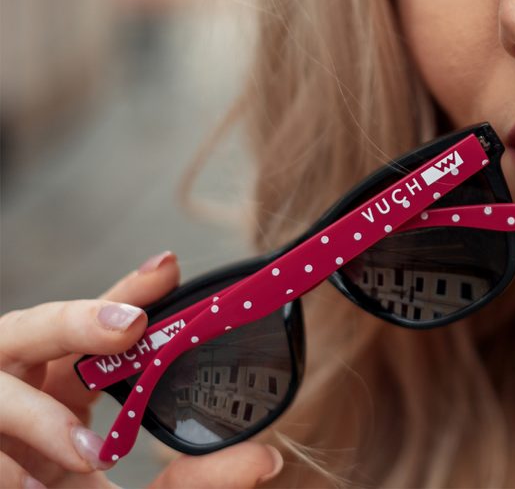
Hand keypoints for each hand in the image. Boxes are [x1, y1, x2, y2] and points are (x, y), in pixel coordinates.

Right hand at [0, 252, 283, 487]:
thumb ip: (195, 480)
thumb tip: (267, 459)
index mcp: (59, 387)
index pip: (90, 326)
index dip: (125, 293)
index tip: (170, 268)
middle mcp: (17, 391)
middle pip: (28, 329)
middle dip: (75, 320)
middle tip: (131, 327)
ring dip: (40, 416)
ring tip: (92, 455)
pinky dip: (5, 468)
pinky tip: (32, 487)